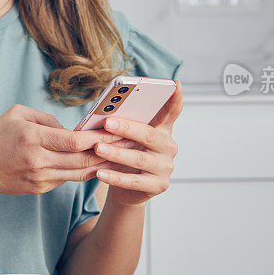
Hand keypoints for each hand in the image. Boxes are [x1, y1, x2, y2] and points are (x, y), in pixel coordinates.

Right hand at [0, 104, 124, 200]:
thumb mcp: (16, 115)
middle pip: (83, 160)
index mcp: (32, 138)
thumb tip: (72, 129)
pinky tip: (101, 164)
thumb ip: (47, 119)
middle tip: (130, 143)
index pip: (74, 141)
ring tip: (123, 155)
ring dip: (103, 165)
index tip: (116, 130)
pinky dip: (85, 171)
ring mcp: (40, 178)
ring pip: (80, 173)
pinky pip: (68, 178)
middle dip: (109, 152)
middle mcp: (38, 161)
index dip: (98, 137)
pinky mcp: (40, 188)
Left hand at [92, 81, 182, 205]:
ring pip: (140, 158)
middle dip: (127, 128)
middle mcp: (168, 147)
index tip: (175, 84)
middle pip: (149, 135)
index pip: (171, 112)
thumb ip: (124, 124)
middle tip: (107, 122)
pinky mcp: (158, 185)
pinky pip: (134, 181)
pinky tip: (100, 172)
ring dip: (117, 153)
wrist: (128, 190)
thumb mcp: (126, 139)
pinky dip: (116, 177)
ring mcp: (165, 167)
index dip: (175, 99)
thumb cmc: (126, 156)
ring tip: (98, 148)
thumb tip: (104, 113)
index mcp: (162, 130)